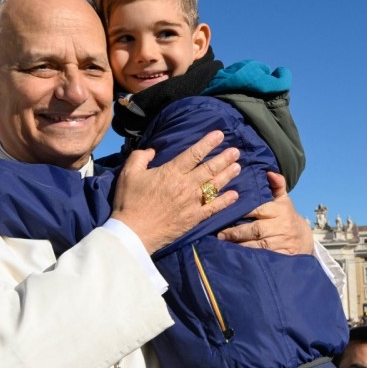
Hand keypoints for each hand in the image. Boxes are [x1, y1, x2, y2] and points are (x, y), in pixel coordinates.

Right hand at [111, 130, 239, 253]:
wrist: (134, 233)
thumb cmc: (129, 202)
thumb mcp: (128, 174)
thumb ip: (140, 157)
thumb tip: (152, 151)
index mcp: (171, 172)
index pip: (194, 154)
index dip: (208, 143)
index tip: (220, 134)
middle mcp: (186, 185)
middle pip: (209, 168)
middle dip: (224, 158)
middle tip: (235, 151)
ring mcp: (192, 203)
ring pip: (215, 186)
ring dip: (227, 175)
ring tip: (238, 167)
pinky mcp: (194, 218)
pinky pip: (214, 208)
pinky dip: (225, 201)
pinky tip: (235, 195)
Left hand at [216, 171, 312, 254]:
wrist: (305, 239)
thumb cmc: (287, 216)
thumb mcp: (284, 200)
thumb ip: (277, 186)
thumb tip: (269, 172)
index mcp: (280, 210)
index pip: (258, 210)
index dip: (242, 212)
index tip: (226, 214)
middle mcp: (282, 226)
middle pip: (256, 230)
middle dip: (237, 233)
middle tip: (220, 234)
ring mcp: (283, 242)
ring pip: (259, 245)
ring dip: (241, 246)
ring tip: (225, 244)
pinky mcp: (284, 256)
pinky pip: (265, 256)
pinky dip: (252, 257)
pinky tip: (239, 256)